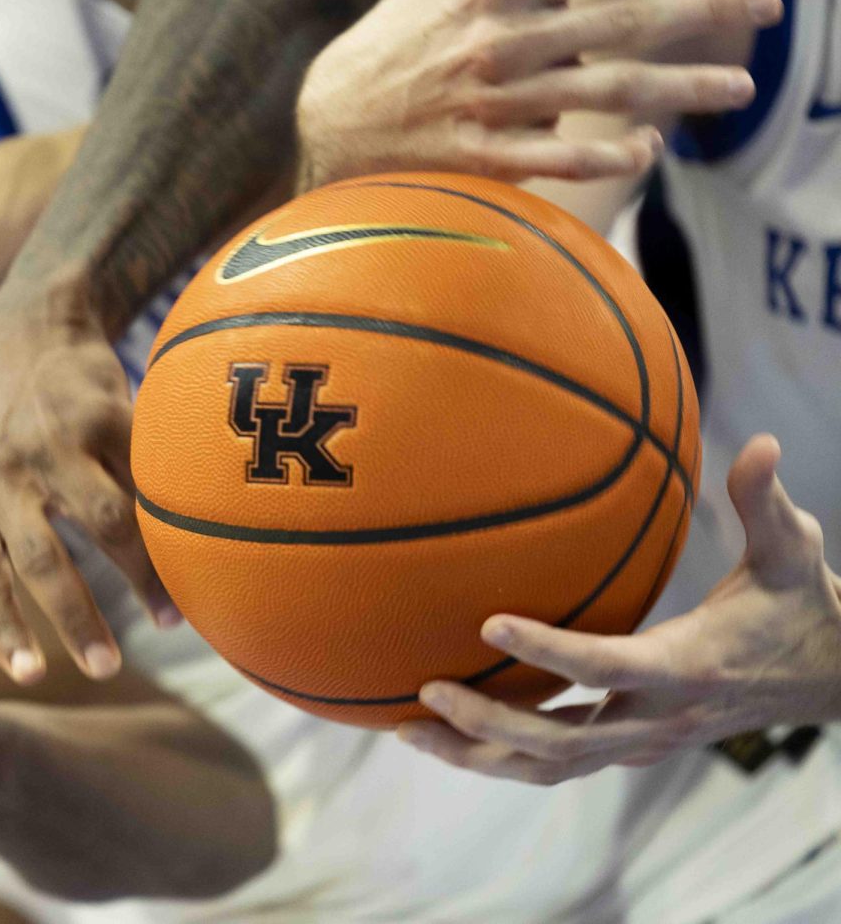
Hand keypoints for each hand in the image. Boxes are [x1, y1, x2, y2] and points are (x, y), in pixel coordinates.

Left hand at [0, 287, 178, 686]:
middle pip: (42, 560)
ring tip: (171, 620)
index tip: (29, 676)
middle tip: (106, 670)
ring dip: (140, 574)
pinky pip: (146, 475)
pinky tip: (201, 551)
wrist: (28, 326)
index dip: (2, 627)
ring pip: (106, 520)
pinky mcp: (107, 413)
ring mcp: (58, 441)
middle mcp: (3, 473)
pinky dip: (173, 514)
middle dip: (75, 620)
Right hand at [296, 0, 783, 187]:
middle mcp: (501, 39)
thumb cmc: (397, 42)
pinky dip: (601, 153)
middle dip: (705, 14)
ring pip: (604, 91)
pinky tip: (644, 152)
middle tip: (769, 8)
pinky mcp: (478, 157)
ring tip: (736, 87)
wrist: (327, 120)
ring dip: (680, 88)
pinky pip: (552, 155)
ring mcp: (492, 102)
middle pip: (624, 22)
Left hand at [398, 435, 840, 784]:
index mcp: (687, 667)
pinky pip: (556, 762)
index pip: (607, 663)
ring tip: (408, 731)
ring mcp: (641, 741)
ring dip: (479, 754)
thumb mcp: (793, 552)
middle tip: (424, 689)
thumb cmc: (800, 607)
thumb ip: (767, 501)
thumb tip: (765, 439)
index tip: (488, 620)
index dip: (549, 648)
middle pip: (561, 742)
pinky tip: (452, 730)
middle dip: (488, 722)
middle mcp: (658, 718)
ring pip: (549, 768)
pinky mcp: (629, 745)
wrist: (828, 680)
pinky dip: (501, 753)